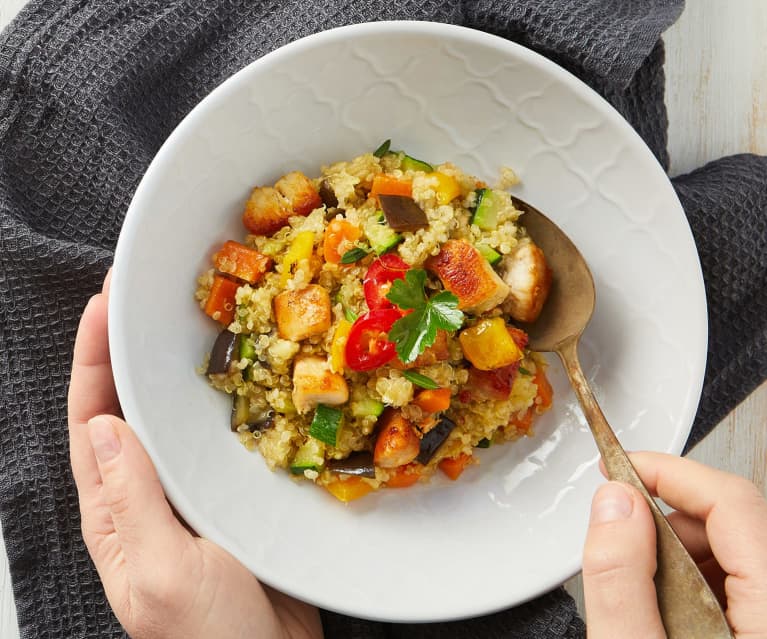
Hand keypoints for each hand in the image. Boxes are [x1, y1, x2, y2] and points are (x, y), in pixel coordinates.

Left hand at [68, 270, 322, 638]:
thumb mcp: (159, 574)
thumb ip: (131, 502)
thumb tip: (106, 426)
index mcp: (116, 511)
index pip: (90, 421)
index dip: (91, 359)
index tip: (105, 304)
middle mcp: (149, 494)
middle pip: (132, 407)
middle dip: (134, 350)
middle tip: (153, 296)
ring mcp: (194, 493)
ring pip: (180, 418)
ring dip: (184, 370)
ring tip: (204, 321)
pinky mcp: (236, 496)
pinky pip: (226, 439)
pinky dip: (233, 402)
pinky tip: (255, 376)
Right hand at [581, 451, 766, 638]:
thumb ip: (621, 580)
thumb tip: (615, 503)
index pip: (731, 501)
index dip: (668, 474)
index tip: (621, 467)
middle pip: (730, 521)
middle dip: (663, 523)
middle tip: (618, 541)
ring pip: (727, 549)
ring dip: (672, 556)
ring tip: (640, 597)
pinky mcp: (758, 627)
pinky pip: (731, 581)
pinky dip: (686, 583)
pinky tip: (662, 613)